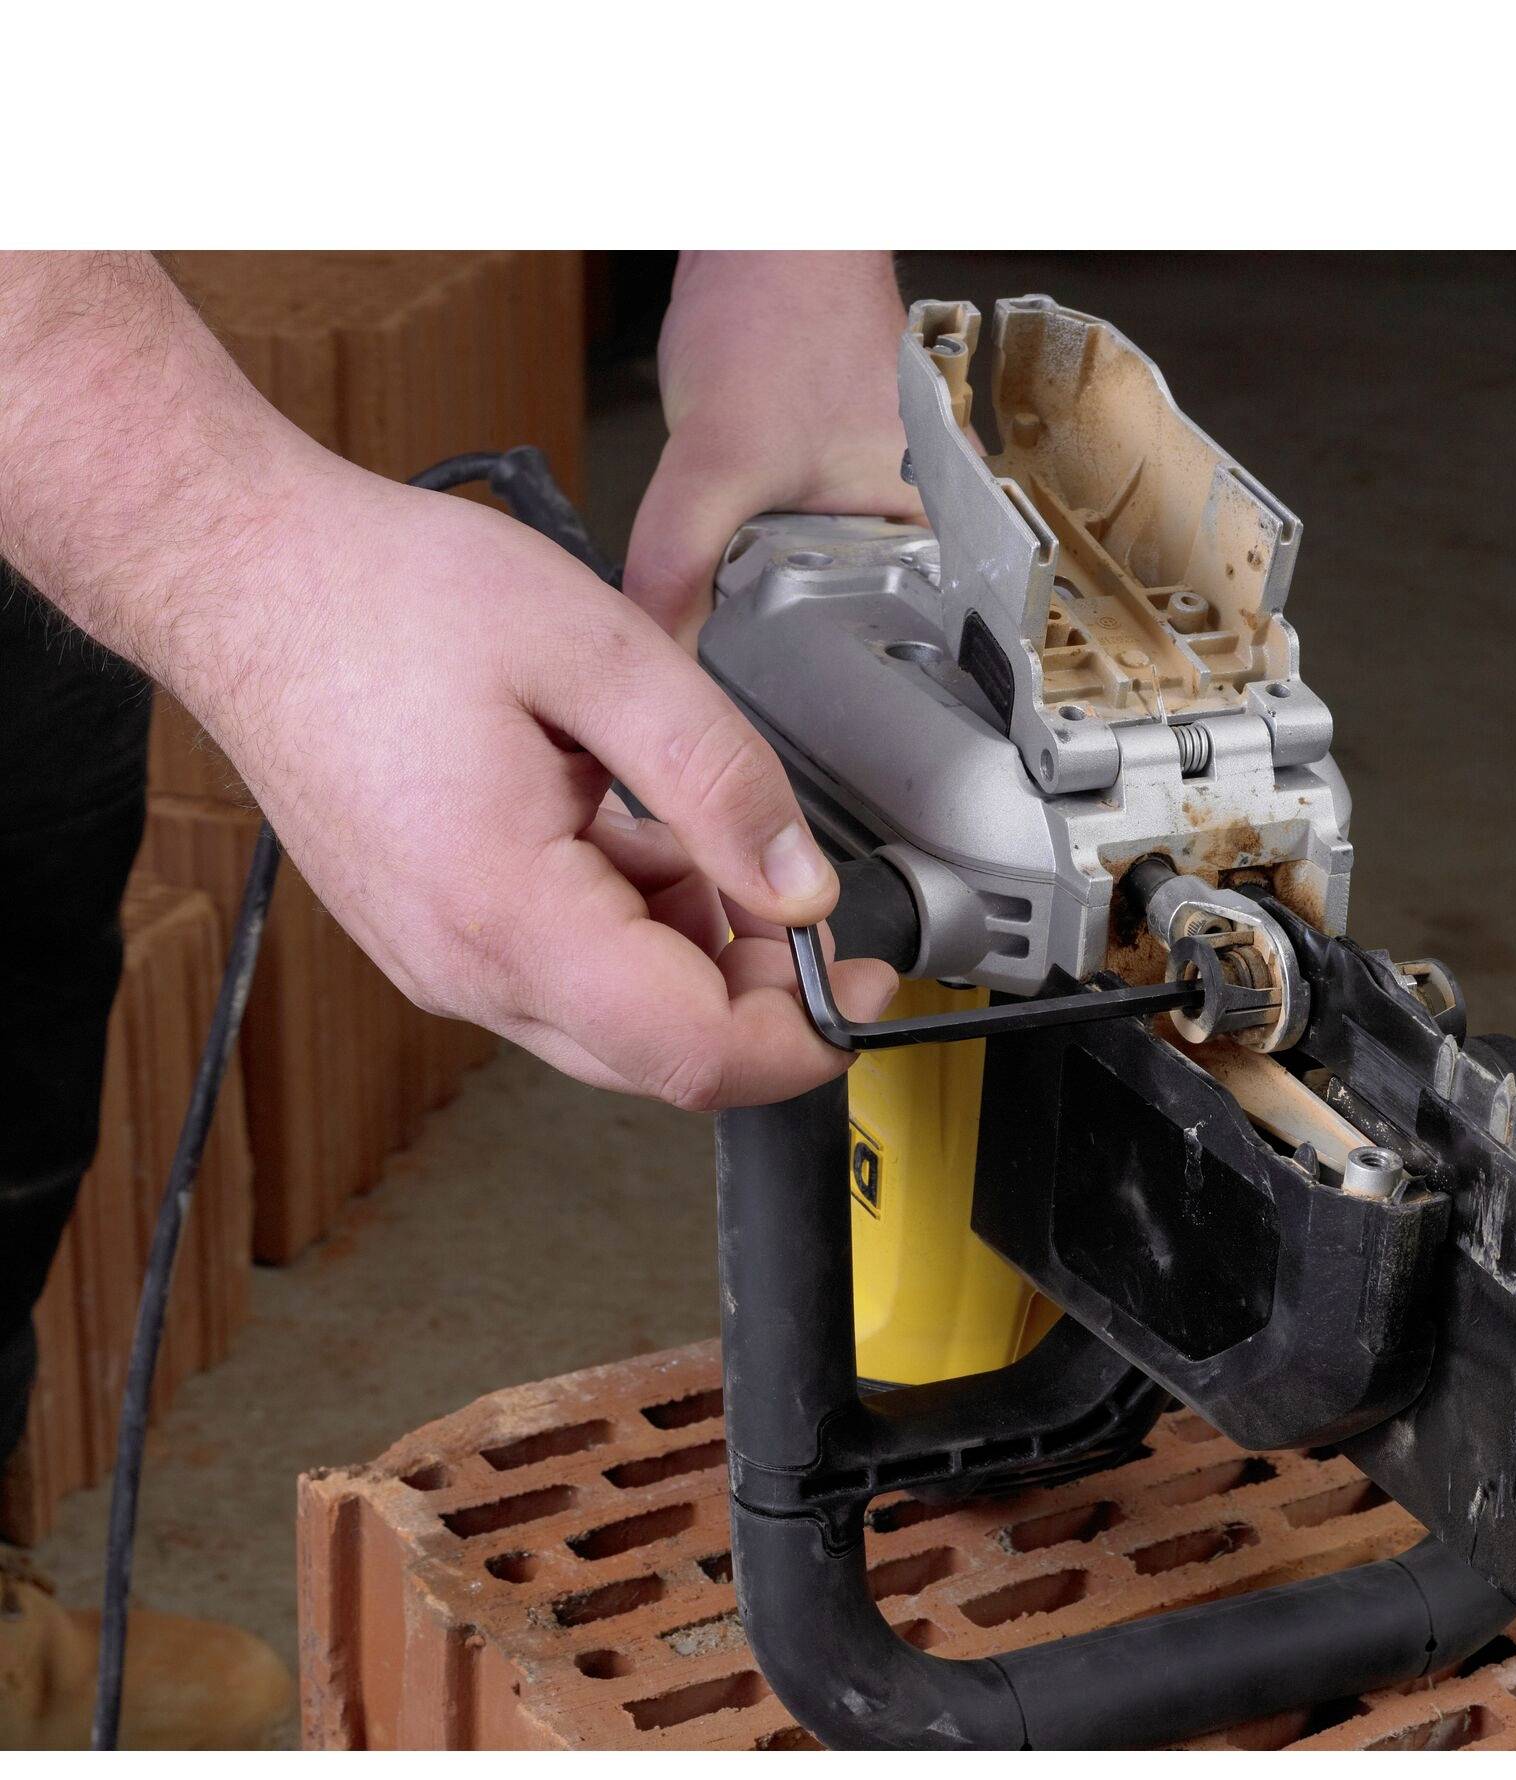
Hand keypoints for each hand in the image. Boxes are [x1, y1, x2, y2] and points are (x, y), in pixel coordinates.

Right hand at [0, 250, 894, 1109]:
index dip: (802, 1035)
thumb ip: (719, 780)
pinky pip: (566, 974)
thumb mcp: (601, 653)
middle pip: (661, 1052)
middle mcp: (465, 966)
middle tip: (809, 901)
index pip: (692, 1053)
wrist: (243, 578)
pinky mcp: (436, 936)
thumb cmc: (383, 598)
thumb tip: (803, 886)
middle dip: (760, 991)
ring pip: (618, 1018)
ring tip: (706, 832)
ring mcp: (441, 961)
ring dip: (697, 952)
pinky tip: (640, 836)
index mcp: (507, 912)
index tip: (859, 980)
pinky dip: (634, 928)